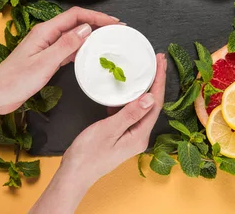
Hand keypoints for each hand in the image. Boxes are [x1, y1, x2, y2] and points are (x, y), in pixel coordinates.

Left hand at [0, 7, 119, 113]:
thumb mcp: (44, 64)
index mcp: (44, 31)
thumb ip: (65, 45)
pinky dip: (82, 48)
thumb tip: (86, 29)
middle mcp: (46, 34)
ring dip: (92, 35)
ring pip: (74, 34)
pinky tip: (92, 54)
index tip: (115, 23)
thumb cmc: (16, 81)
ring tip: (109, 39)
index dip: (97, 16)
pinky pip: (68, 47)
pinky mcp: (46, 56)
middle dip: (98, 23)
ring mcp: (46, 45)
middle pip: (76, 22)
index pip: (76, 16)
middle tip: (118, 30)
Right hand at [62, 53, 166, 185]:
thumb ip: (130, 114)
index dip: (159, 80)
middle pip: (151, 104)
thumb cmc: (88, 154)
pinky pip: (128, 113)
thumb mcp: (109, 130)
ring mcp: (130, 136)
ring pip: (140, 107)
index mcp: (140, 135)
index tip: (160, 61)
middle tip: (157, 60)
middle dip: (155, 81)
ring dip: (142, 89)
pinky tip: (122, 91)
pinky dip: (127, 99)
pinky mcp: (120, 135)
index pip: (155, 103)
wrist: (74, 174)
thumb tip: (150, 98)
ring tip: (144, 70)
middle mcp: (139, 136)